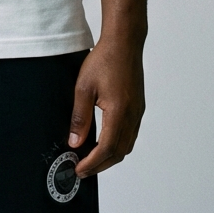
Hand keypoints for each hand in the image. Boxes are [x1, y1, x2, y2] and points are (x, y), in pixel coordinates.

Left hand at [69, 37, 145, 177]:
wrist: (124, 42)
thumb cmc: (105, 59)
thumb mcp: (84, 87)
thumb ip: (80, 117)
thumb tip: (75, 142)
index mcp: (119, 113)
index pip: (107, 149)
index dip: (92, 163)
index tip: (79, 169)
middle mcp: (132, 116)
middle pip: (119, 152)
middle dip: (101, 165)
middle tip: (83, 169)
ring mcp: (138, 112)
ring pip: (127, 145)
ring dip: (110, 156)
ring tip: (92, 158)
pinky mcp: (138, 107)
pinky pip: (130, 134)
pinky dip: (118, 144)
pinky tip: (105, 140)